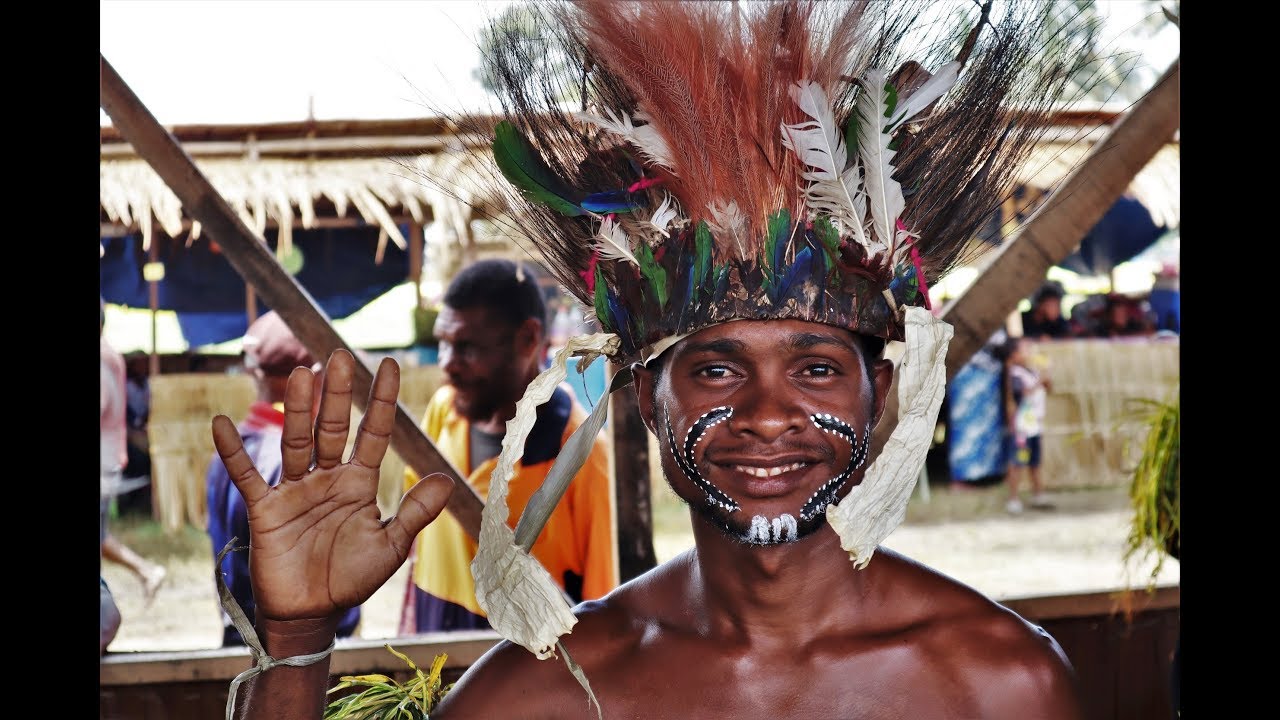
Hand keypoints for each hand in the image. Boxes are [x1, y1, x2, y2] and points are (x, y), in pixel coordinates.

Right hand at [211, 349, 452, 624]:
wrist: (312, 613)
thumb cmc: (351, 578)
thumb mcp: (391, 545)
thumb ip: (416, 512)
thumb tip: (447, 479)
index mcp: (359, 483)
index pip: (373, 433)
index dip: (381, 401)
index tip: (391, 364)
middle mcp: (327, 477)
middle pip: (332, 428)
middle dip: (338, 395)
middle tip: (340, 356)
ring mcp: (295, 490)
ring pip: (297, 441)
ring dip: (299, 410)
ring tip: (304, 375)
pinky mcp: (266, 508)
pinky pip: (247, 476)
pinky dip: (234, 452)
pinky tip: (221, 424)